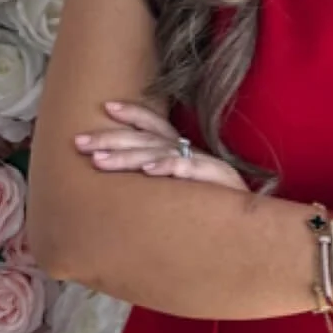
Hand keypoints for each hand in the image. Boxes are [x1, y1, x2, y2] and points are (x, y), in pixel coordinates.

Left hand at [74, 102, 247, 190]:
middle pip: (146, 138)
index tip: (105, 107)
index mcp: (181, 150)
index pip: (154, 124)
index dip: (132, 113)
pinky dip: (168, 167)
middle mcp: (189, 151)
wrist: (253, 225)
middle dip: (110, 138)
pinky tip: (149, 171)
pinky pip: (188, 169)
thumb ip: (162, 177)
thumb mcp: (184, 187)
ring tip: (100, 161)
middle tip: (79, 143)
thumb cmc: (214, 205)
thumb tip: (128, 180)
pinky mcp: (216, 179)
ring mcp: (202, 163)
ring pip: (159, 153)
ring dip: (128, 155)